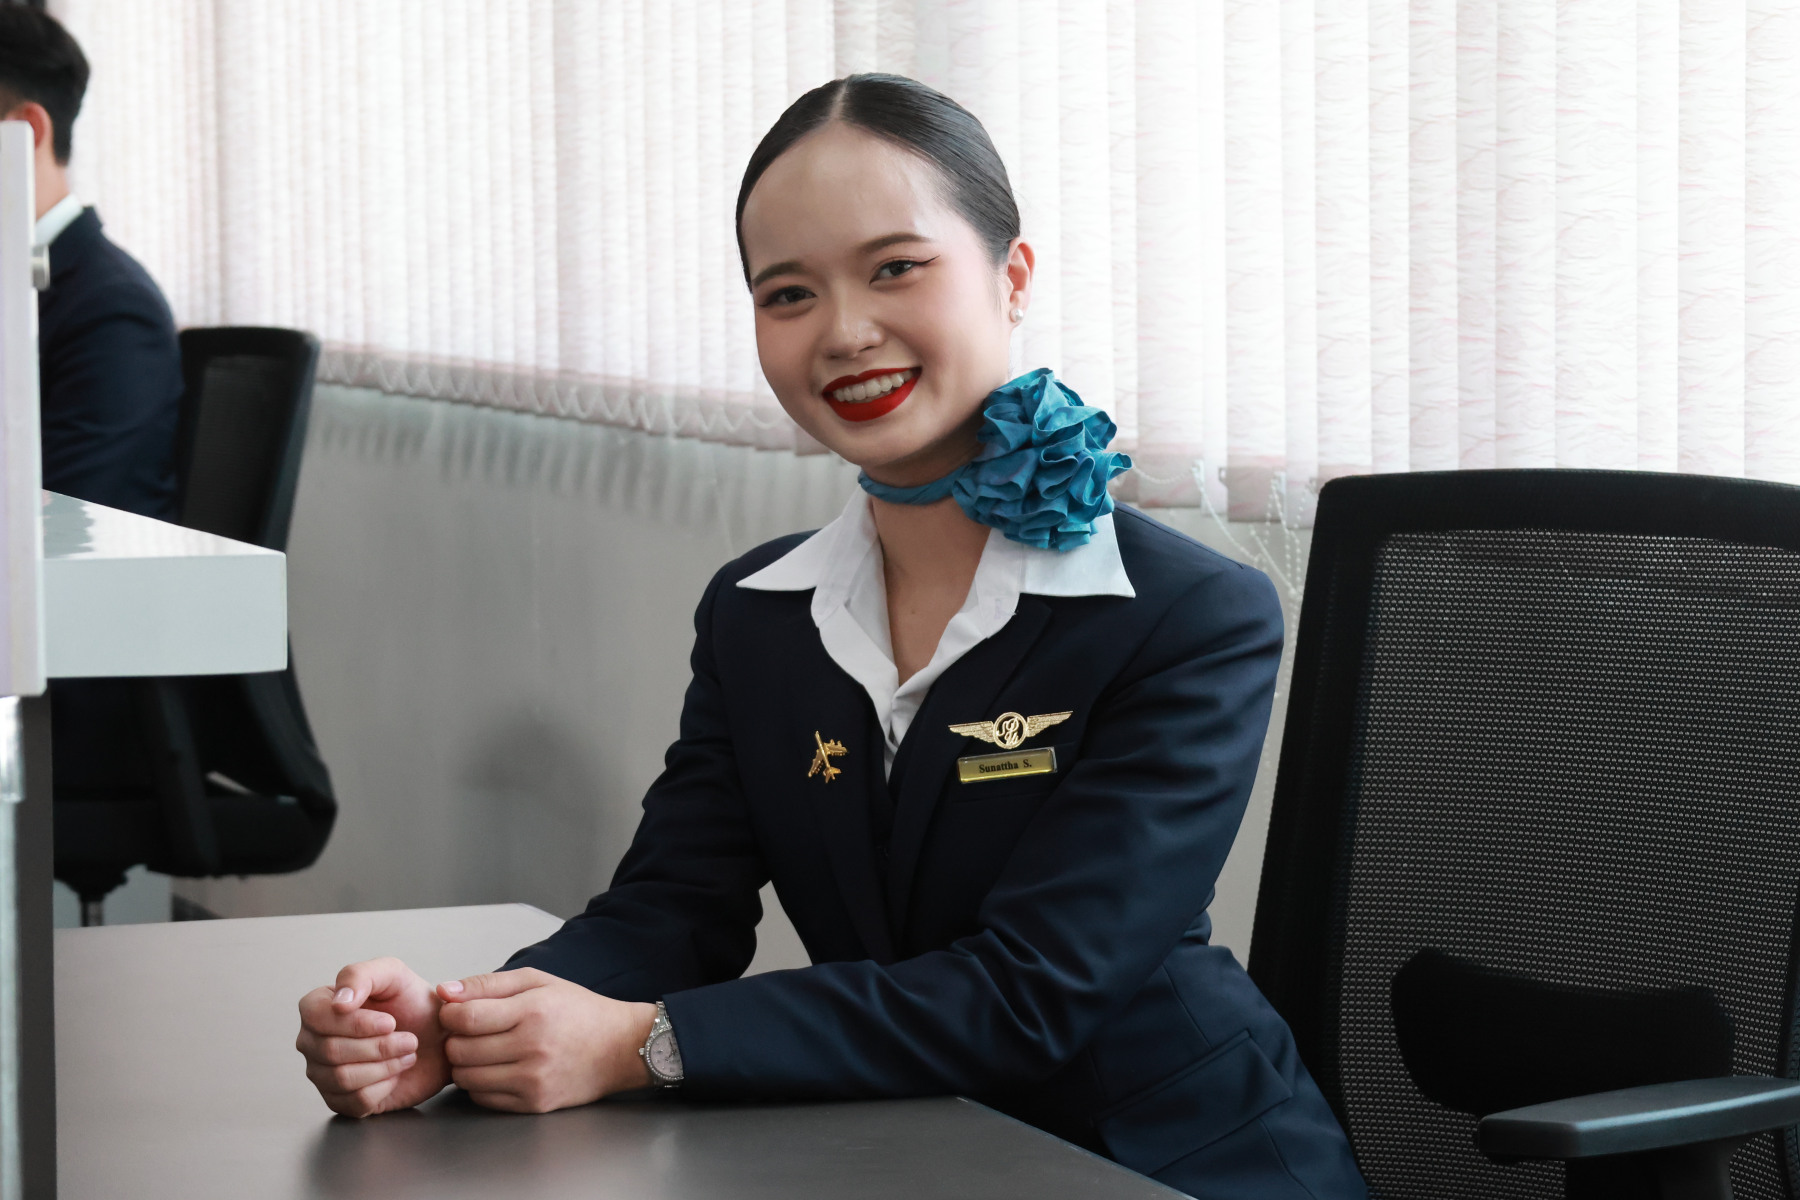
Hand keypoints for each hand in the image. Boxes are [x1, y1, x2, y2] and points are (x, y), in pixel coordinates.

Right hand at [296, 957, 451, 1116]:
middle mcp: (313, 1041)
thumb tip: (338, 1003)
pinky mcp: (340, 1100)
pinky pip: (354, 1102)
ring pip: (342, 1078)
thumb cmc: (414, 1004)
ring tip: (406, 1053)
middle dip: (379, 1046)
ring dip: (385, 1066)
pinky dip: (384, 1088)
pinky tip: (395, 1074)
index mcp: (318, 1007)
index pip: (315, 1017)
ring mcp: (323, 1073)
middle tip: (408, 1039)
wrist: (439, 1039)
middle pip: (330, 1050)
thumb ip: (360, 975)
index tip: (390, 1022)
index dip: (355, 1023)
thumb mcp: (394, 975)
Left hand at [436, 968, 656, 1112]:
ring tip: (486, 1050)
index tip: (456, 1012)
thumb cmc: (579, 1011)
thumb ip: (488, 984)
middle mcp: (532, 1048)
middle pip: (460, 1050)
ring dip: (465, 1063)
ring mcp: (532, 1080)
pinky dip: (481, 1084)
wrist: (620, 1048)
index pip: (465, 1018)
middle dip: (456, 1039)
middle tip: (472, 1032)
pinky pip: (482, 1098)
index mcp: (532, 1011)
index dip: (450, 1015)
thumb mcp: (539, 982)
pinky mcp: (533, 1103)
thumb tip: (444, 991)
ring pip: (466, 1078)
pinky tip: (498, 1068)